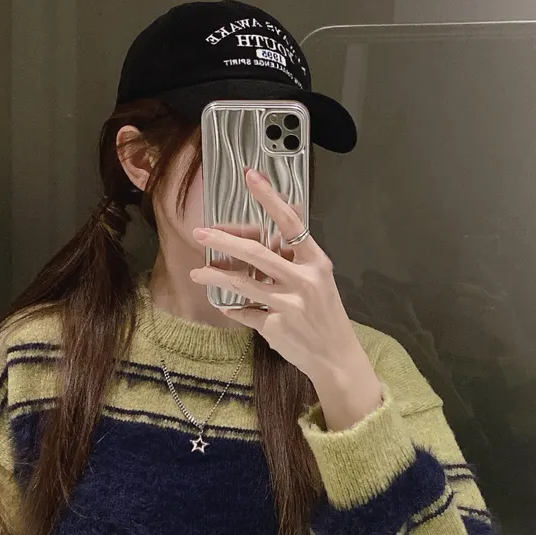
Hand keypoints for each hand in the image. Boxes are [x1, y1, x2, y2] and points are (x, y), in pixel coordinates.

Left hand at [190, 170, 382, 429]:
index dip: (269, 198)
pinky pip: (245, 312)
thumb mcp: (318, 281)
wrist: (337, 358)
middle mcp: (304, 279)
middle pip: (257, 252)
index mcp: (317, 261)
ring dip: (216, 274)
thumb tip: (254, 241)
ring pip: (243, 282)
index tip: (250, 176)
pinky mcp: (275, 326)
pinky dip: (233, 308)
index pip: (291, 222)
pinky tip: (225, 305)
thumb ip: (291, 260)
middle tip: (200, 233)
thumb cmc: (325, 316)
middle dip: (225, 240)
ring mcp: (289, 304)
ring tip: (198, 271)